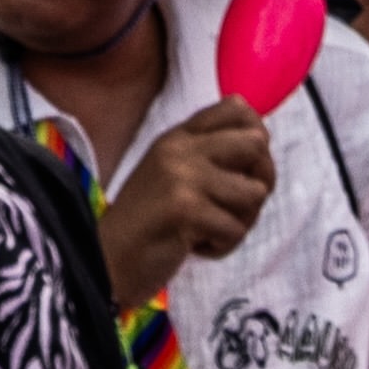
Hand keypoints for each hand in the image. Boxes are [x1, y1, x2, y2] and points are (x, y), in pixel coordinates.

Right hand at [93, 103, 275, 306]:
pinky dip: (221, 247)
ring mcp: (181, 176)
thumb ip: (208, 153)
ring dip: (239, 221)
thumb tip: (260, 138)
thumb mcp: (174, 174)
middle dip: (258, 182)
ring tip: (207, 228)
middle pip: (256, 145)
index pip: (236, 109)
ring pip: (254, 192)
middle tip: (231, 206)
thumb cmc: (147, 222)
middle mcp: (179, 148)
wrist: (108, 259)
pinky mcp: (185, 208)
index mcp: (177, 137)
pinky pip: (236, 229)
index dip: (256, 137)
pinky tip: (194, 245)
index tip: (242, 168)